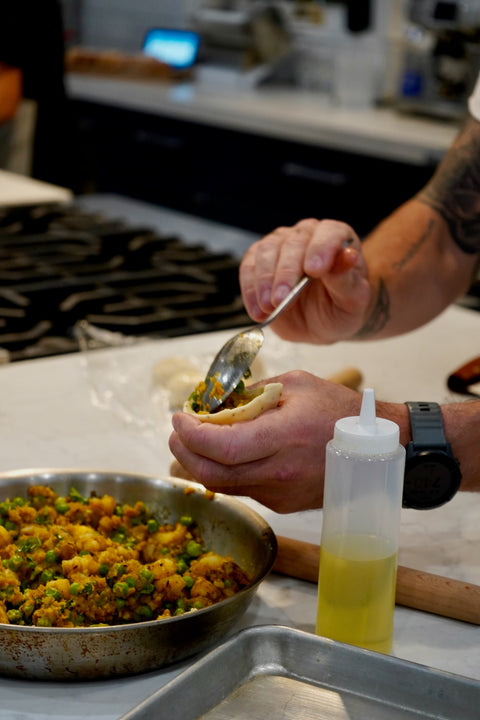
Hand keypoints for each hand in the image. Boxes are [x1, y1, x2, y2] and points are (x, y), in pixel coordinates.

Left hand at [169, 371, 363, 512]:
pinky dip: (225, 472)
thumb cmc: (339, 409)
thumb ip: (253, 394)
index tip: (178, 417)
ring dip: (200, 464)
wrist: (376, 448)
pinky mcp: (283, 504)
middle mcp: (281, 472)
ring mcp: (281, 493)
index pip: (222, 447)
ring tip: (195, 439)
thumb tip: (217, 404)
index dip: (191, 435)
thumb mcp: (296, 384)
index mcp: (285, 436)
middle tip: (177, 432)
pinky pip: (243, 488)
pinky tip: (224, 453)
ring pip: (224, 486)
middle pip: (212, 475)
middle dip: (184, 453)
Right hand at [240, 218, 370, 343]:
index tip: (314, 271)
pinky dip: (250, 290)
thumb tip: (347, 256)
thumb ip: (347, 280)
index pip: (329, 234)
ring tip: (268, 307)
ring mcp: (280, 244)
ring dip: (264, 281)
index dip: (321, 249)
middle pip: (293, 243)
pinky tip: (257, 310)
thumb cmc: (341, 307)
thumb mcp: (352, 301)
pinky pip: (248, 267)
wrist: (322, 321)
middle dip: (286, 272)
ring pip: (266, 252)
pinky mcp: (259, 260)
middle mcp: (307, 234)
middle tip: (281, 299)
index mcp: (336, 237)